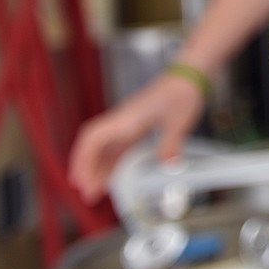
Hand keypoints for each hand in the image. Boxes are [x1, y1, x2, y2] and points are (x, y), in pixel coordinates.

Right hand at [68, 73, 205, 204]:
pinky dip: (111, 163)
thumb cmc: (181, 91)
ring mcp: (128, 124)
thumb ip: (171, 144)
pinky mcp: (136, 127)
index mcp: (127, 118)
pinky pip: (118, 147)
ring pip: (104, 148)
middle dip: (86, 168)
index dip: (82, 158)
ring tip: (95, 191)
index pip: (93, 138)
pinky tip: (112, 176)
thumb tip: (168, 165)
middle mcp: (123, 121)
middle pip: (94, 146)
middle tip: (86, 192)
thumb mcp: (179, 120)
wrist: (188, 76)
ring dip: (97, 168)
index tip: (80, 177)